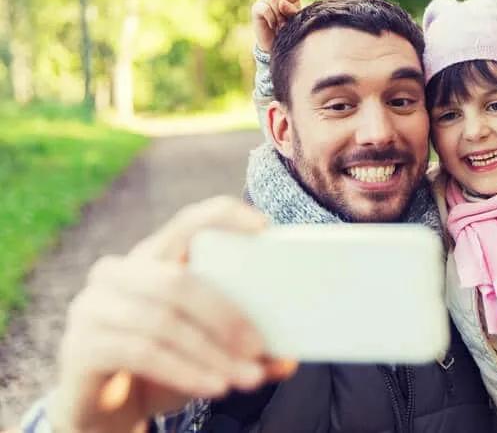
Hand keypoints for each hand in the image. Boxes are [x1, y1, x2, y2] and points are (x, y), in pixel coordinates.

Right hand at [48, 197, 296, 432]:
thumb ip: (241, 347)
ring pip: (164, 322)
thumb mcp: (204, 350)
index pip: (188, 221)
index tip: (264, 227)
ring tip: (249, 378)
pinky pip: (143, 353)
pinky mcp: (82, 345)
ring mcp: (93, 306)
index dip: (224, 218)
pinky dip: (186, 371)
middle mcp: (118, 271)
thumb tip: (286, 359)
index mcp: (153, 256)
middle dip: (226, 316)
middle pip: (180, 282)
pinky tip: (214, 387)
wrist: (102, 408)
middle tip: (261, 348)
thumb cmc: (160, 365)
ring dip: (212, 354)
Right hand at [251, 0, 310, 52]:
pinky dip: (272, 20)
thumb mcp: (297, 21)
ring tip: (280, 27)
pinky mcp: (258, 7)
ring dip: (281, 18)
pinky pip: (268, 11)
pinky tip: (271, 26)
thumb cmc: (289, 32)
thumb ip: (292, 10)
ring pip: (276, 1)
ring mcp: (267, 0)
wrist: (274, 45)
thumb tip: (279, 1)